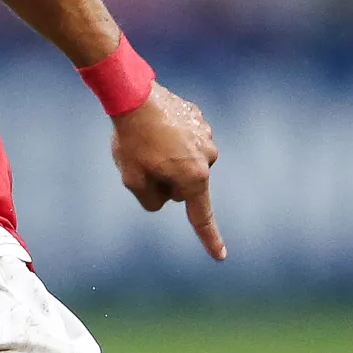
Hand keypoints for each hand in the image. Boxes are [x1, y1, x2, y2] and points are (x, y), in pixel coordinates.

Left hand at [111, 83, 225, 260]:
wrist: (134, 96)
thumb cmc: (132, 141)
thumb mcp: (133, 181)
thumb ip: (152, 201)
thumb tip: (166, 198)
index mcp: (194, 177)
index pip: (200, 215)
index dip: (209, 238)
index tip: (220, 256)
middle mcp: (209, 158)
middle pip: (185, 185)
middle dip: (166, 179)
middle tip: (143, 161)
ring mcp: (206, 136)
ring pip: (185, 161)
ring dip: (168, 157)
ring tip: (146, 141)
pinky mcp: (199, 120)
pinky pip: (184, 139)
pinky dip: (170, 138)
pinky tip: (154, 127)